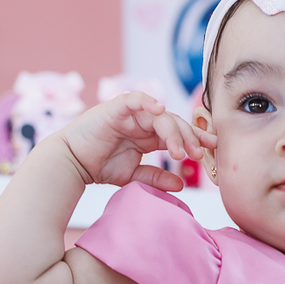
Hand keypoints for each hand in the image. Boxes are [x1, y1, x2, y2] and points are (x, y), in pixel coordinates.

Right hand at [58, 94, 215, 192]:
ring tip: (178, 152)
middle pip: (174, 123)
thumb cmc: (99, 166)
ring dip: (173, 132)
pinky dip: (148, 101)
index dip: (196, 138)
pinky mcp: (116, 107)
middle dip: (189, 137)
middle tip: (197, 153)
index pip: (178, 133)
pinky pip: (136, 98)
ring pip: (160, 115)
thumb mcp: (133, 175)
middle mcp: (143, 121)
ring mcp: (131, 113)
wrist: (72, 164)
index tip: (212, 148)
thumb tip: (181, 184)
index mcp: (149, 135)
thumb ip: (156, 178)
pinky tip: (160, 110)